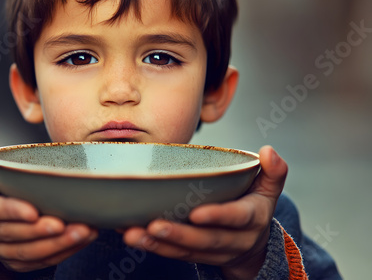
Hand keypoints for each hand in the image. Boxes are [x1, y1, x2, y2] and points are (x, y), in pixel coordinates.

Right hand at [0, 135, 97, 272]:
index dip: (11, 212)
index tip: (34, 211)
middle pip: (14, 236)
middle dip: (40, 231)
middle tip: (65, 223)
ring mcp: (1, 251)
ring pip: (30, 253)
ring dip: (58, 244)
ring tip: (83, 231)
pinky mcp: (19, 263)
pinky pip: (43, 261)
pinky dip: (66, 251)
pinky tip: (84, 238)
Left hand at [123, 146, 287, 279]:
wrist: (253, 246)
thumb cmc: (255, 206)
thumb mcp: (269, 189)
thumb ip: (273, 171)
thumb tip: (268, 150)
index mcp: (251, 219)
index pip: (236, 217)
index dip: (218, 216)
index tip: (196, 213)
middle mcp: (233, 239)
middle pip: (206, 240)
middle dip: (179, 234)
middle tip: (154, 225)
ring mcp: (213, 251)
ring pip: (185, 251)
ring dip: (158, 244)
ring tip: (133, 235)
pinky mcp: (195, 255)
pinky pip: (174, 254)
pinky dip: (153, 247)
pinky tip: (132, 237)